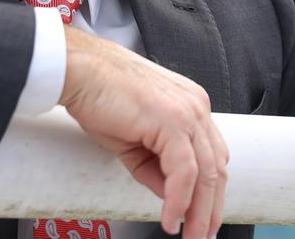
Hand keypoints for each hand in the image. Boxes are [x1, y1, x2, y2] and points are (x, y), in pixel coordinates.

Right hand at [60, 27, 228, 238]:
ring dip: (200, 212)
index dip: (212, 192)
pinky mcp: (172, 120)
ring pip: (207, 173)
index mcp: (191, 105)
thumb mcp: (132, 141)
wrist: (77, 71)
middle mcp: (196, 106)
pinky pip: (185, 171)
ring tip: (189, 236)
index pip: (212, 156)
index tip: (204, 217)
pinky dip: (179, 200)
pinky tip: (170, 218)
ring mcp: (187, 111)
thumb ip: (156, 167)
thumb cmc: (98, 95)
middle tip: (201, 236)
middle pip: (217, 168)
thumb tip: (172, 196)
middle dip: (211, 209)